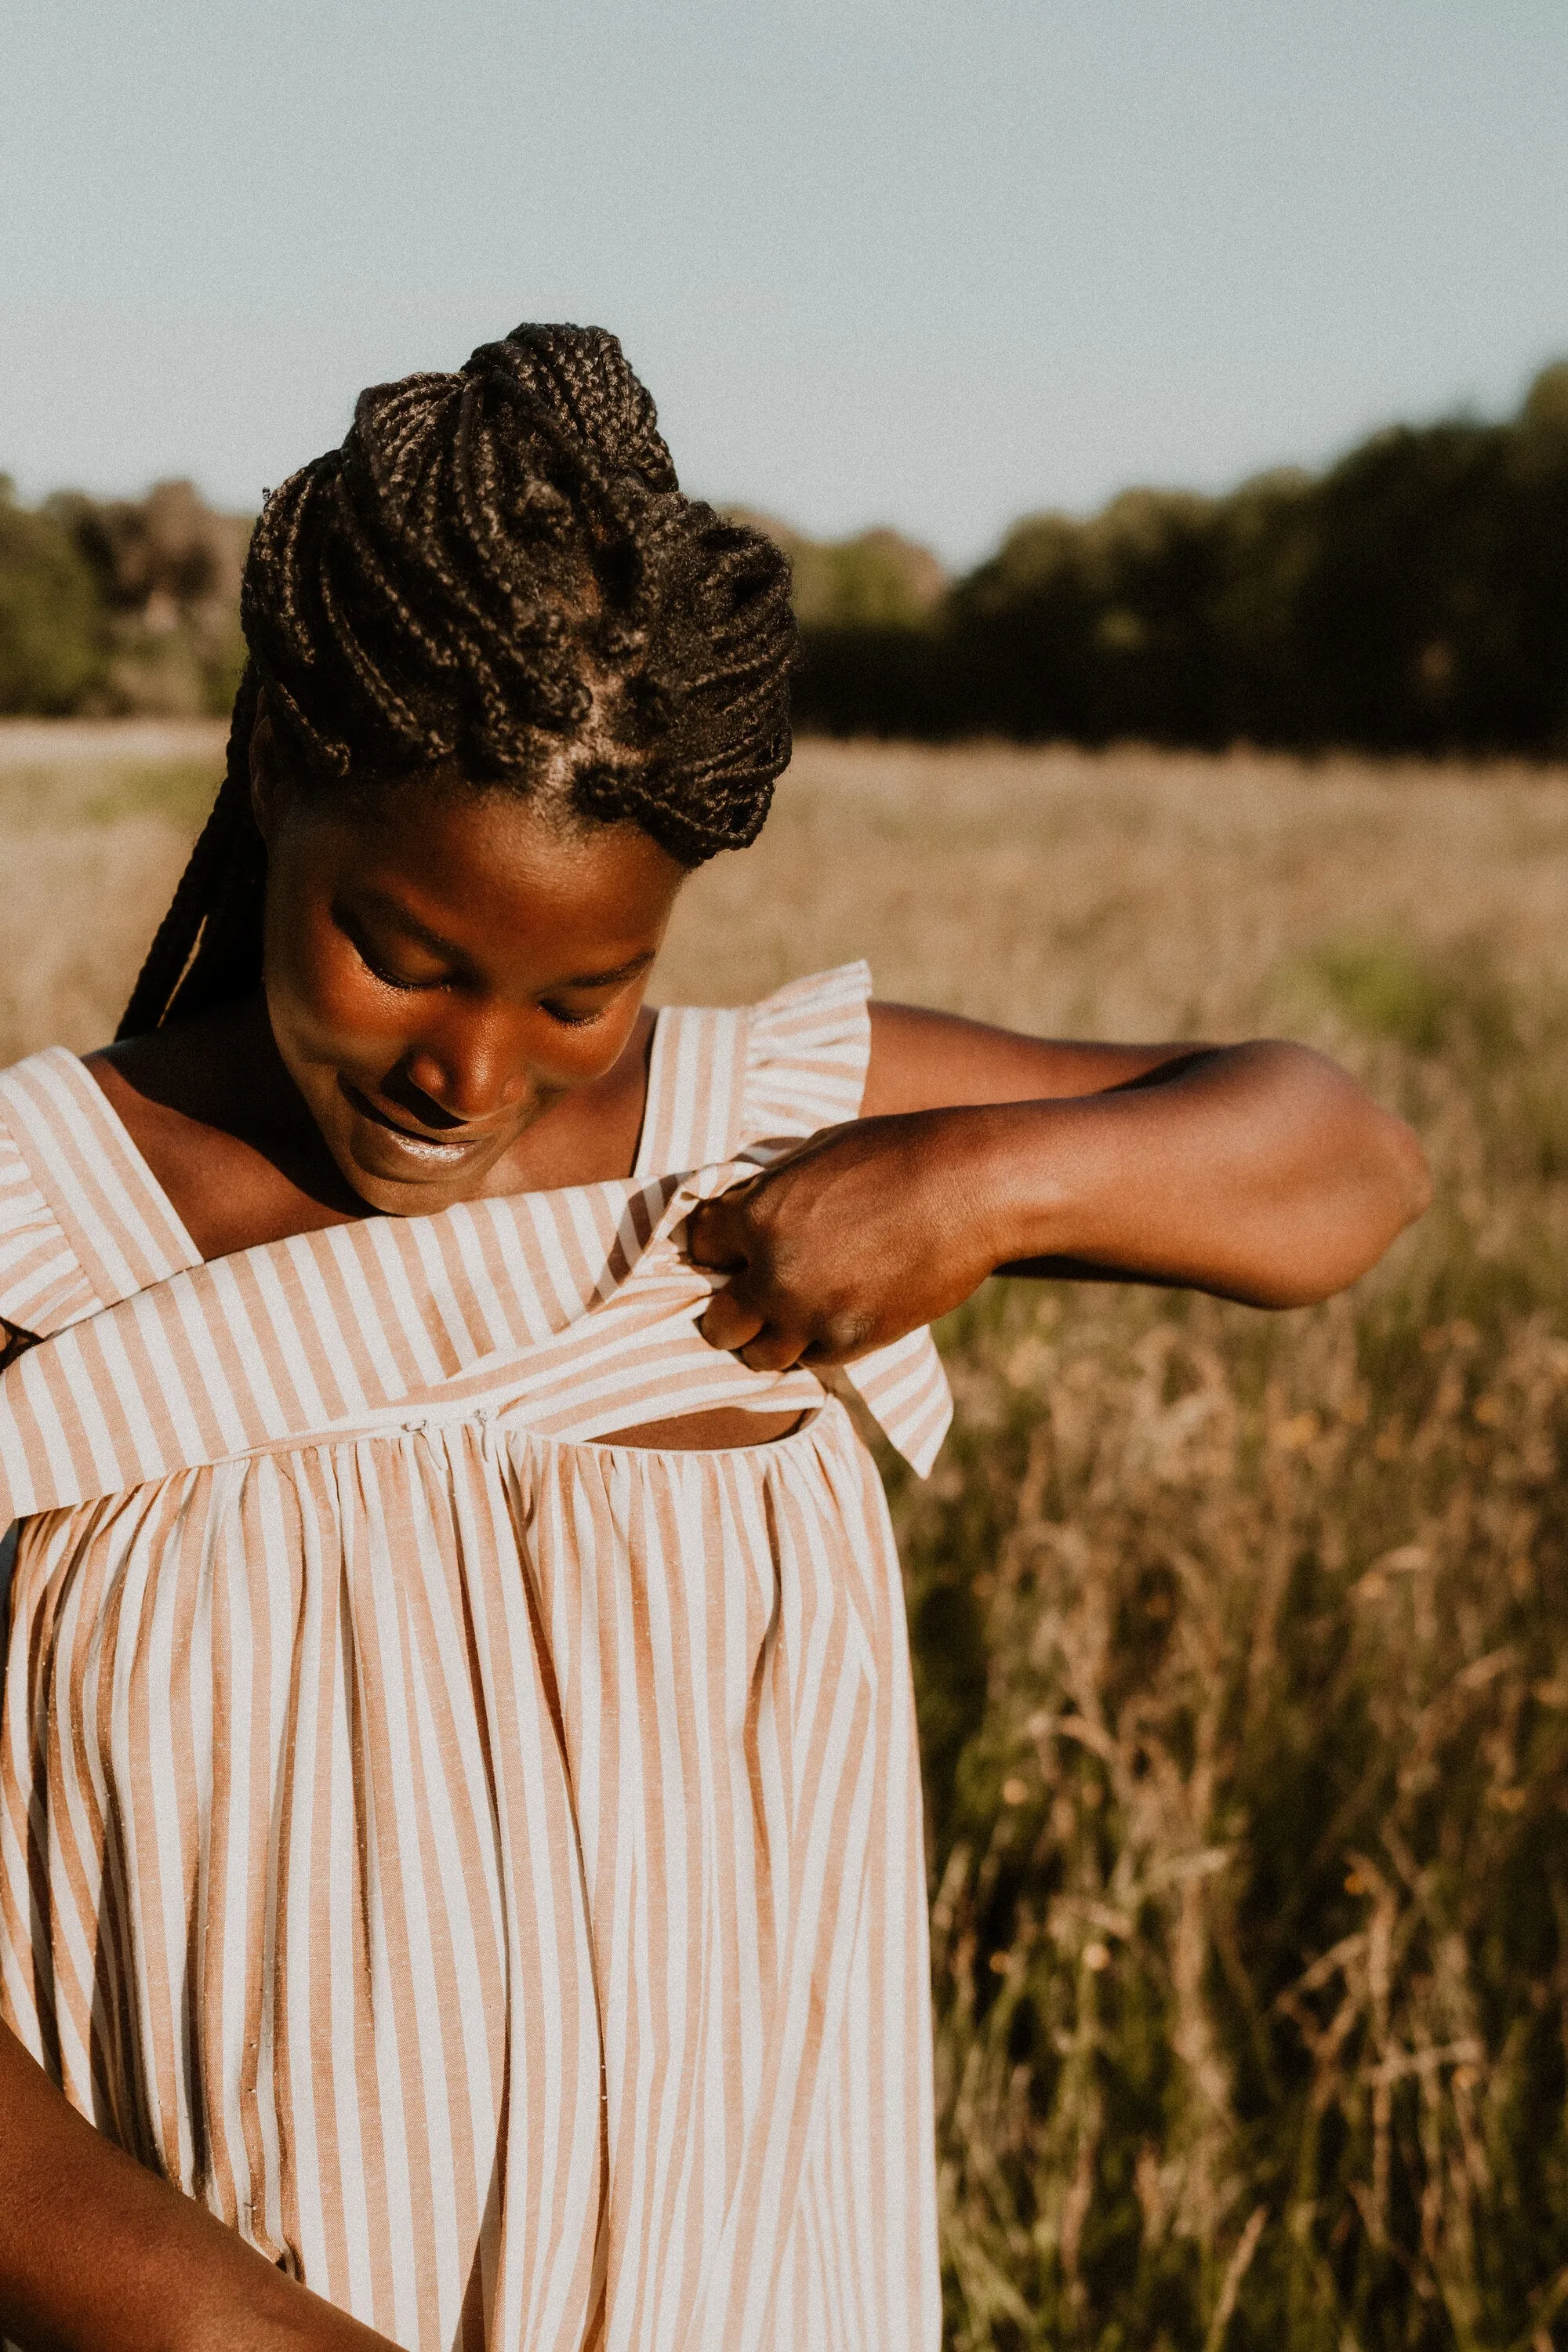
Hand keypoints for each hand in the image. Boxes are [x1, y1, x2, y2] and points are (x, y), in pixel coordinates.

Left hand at [686, 1112, 1000, 1369]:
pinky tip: (834, 1314)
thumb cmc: (898, 1153)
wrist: (974, 1188)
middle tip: (749, 1297)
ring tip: (789, 1316)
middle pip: (719, 1322)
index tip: (730, 1251)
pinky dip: (816, 1342)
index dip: (714, 1248)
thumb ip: (772, 1191)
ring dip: (770, 1337)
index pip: (698, 1248)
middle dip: (729, 1309)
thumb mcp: (818, 1153)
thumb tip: (745, 1210)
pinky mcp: (855, 1341)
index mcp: (758, 1216)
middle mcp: (775, 1275)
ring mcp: (815, 1316)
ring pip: (761, 1355)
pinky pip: (814, 1359)